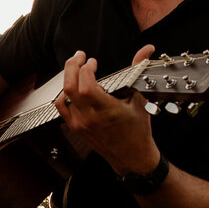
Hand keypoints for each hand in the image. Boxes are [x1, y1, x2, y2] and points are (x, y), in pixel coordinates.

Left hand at [54, 45, 160, 175]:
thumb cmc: (137, 131)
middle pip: (69, 87)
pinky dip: (65, 94)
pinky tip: (73, 87)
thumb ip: (137, 70)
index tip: (92, 62)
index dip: (86, 69)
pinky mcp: (75, 127)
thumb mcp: (140, 99)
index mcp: (106, 111)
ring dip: (68, 79)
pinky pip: (62, 107)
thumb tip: (145, 50)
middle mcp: (89, 118)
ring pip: (63, 96)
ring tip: (77, 69)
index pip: (86, 86)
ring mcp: (80, 124)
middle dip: (72, 66)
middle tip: (80, 57)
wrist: (132, 156)